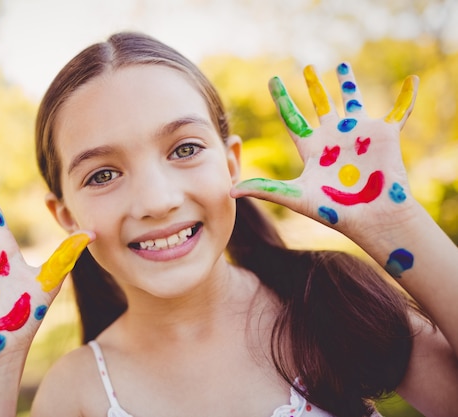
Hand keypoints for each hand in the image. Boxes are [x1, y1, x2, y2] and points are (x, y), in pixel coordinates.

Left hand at [232, 63, 418, 237]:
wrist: (369, 217)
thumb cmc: (333, 209)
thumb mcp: (295, 196)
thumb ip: (264, 190)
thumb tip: (230, 192)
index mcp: (312, 148)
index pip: (293, 117)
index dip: (282, 99)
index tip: (272, 80)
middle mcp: (333, 137)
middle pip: (321, 104)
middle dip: (314, 87)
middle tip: (307, 67)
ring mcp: (358, 134)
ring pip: (351, 101)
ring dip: (347, 84)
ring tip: (341, 66)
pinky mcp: (384, 135)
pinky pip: (398, 111)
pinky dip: (406, 97)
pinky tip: (413, 81)